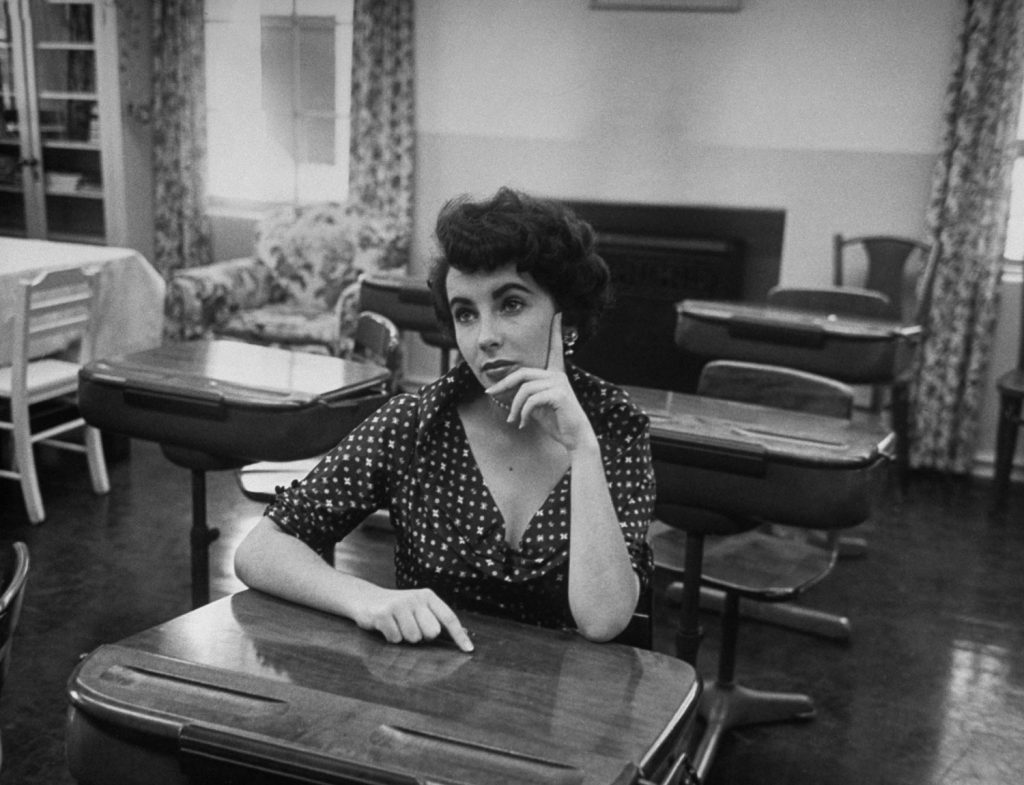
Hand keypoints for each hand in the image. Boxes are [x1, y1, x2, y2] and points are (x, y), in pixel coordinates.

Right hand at [358, 587, 473, 651]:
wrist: (365, 598)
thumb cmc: (398, 608)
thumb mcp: (418, 607)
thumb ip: (437, 618)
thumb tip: (464, 634)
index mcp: (428, 596)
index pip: (449, 618)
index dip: (460, 636)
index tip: (469, 650)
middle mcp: (415, 598)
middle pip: (432, 632)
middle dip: (423, 636)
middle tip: (411, 627)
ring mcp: (399, 605)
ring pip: (414, 638)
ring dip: (405, 638)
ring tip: (397, 626)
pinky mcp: (383, 613)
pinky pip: (396, 639)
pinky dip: (391, 638)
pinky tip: (386, 628)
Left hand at [485, 313, 596, 452]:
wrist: (574, 437)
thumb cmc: (556, 421)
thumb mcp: (537, 405)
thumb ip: (525, 394)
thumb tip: (501, 388)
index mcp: (555, 375)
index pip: (555, 349)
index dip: (557, 332)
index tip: (559, 314)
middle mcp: (558, 375)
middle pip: (522, 373)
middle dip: (503, 384)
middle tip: (490, 394)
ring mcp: (559, 384)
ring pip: (524, 389)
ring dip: (514, 407)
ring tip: (513, 420)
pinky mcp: (559, 394)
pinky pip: (530, 400)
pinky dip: (522, 413)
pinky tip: (523, 424)